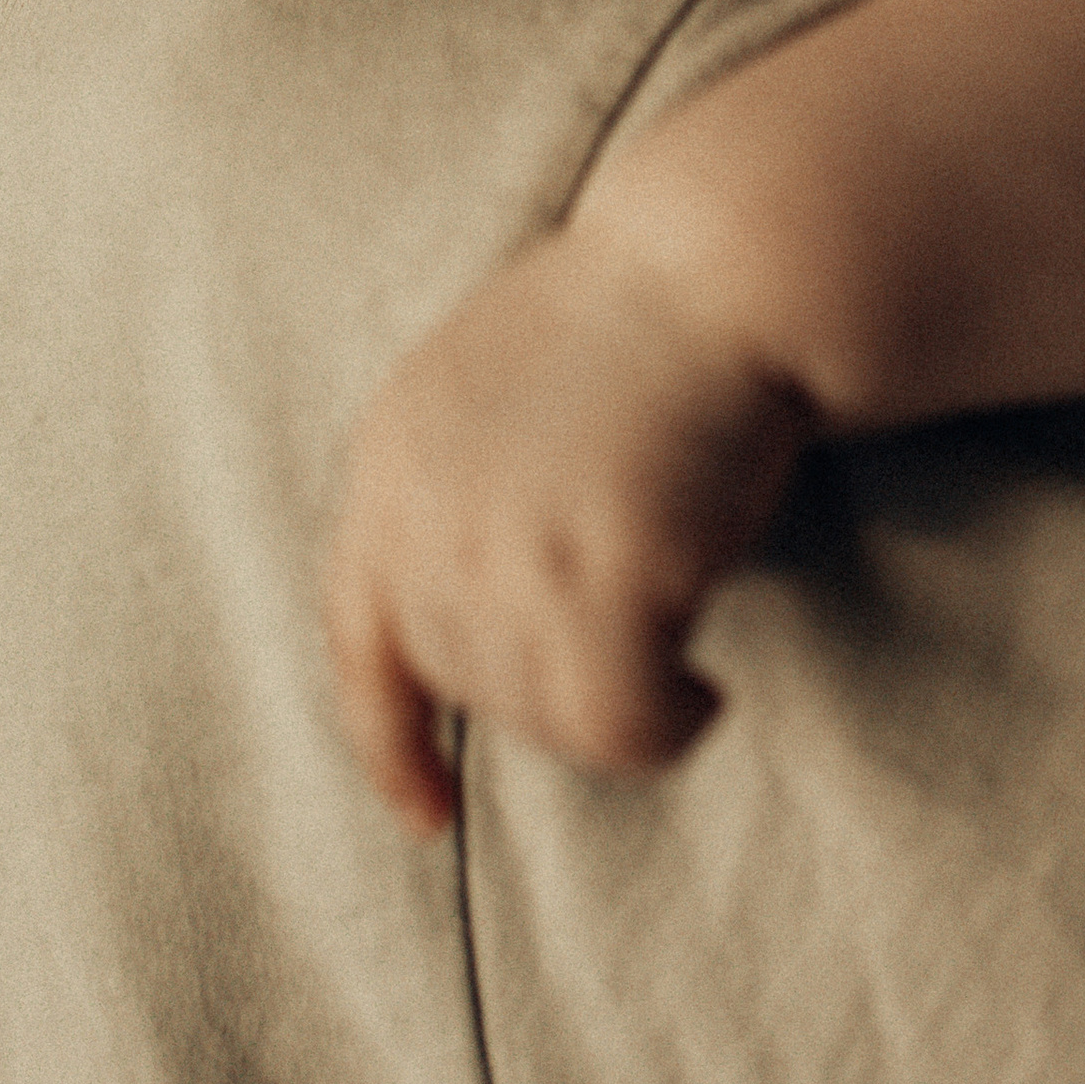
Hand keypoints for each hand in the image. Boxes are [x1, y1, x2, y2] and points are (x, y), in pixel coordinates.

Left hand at [325, 229, 814, 833]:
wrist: (725, 269)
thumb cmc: (643, 329)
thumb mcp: (497, 399)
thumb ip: (462, 501)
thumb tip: (487, 631)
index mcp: (393, 459)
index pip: (359, 636)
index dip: (389, 742)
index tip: (428, 815)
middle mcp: (428, 510)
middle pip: (467, 686)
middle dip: (550, 701)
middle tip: (637, 662)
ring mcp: (510, 543)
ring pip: (542, 716)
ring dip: (613, 715)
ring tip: (678, 674)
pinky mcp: (598, 569)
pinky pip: (617, 723)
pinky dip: (662, 730)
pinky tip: (702, 698)